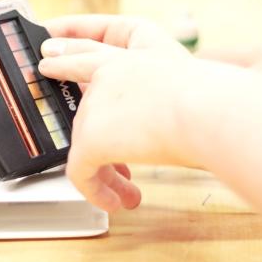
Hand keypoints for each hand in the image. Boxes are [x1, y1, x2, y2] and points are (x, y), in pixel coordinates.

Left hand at [37, 15, 196, 211]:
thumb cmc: (212, 101)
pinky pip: (80, 172)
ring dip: (105, 174)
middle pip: (87, 113)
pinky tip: (112, 202)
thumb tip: (170, 131)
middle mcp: (106, 78)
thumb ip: (168, 104)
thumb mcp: (186, 90)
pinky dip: (94, 191)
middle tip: (121, 170)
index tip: (49, 65)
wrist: (206, 108)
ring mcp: (94, 106)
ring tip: (124, 194)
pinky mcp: (91, 136)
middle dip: (100, 145)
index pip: (86, 59)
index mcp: (131, 60)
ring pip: (86, 145)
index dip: (66, 64)